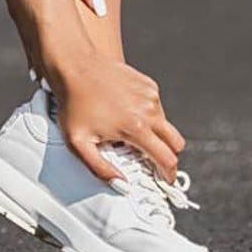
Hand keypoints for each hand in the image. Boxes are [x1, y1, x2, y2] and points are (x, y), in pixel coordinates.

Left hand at [46, 49, 185, 184]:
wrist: (77, 67)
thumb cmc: (75, 104)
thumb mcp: (79, 144)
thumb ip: (101, 169)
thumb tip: (121, 184)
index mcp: (136, 128)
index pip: (168, 159)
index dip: (169, 175)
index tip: (166, 180)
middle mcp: (149, 110)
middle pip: (176, 143)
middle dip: (169, 156)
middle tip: (154, 163)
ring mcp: (150, 95)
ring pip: (166, 125)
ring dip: (157, 135)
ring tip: (133, 136)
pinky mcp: (148, 84)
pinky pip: (157, 107)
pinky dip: (150, 116)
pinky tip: (129, 115)